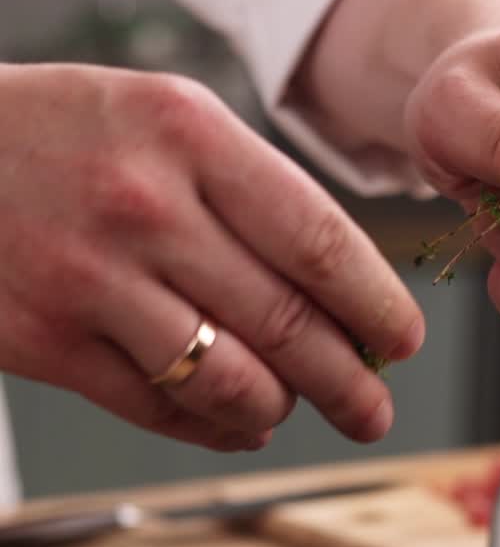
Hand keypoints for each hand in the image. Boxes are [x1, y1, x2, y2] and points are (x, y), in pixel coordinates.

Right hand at [0, 64, 423, 449]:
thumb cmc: (58, 135)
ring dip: (282, 412)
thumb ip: (247, 190)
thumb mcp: (160, 117)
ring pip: (231, 382)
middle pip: (287, 323)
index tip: (402, 340)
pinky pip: (160, 412)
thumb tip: (336, 287)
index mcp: (188, 135)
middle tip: (374, 410)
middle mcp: (146, 208)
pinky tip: (238, 425)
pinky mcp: (50, 344)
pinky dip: (215, 429)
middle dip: (350, 383)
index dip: (376, 307)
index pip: (319, 241)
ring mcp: (92, 282)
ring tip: (298, 413)